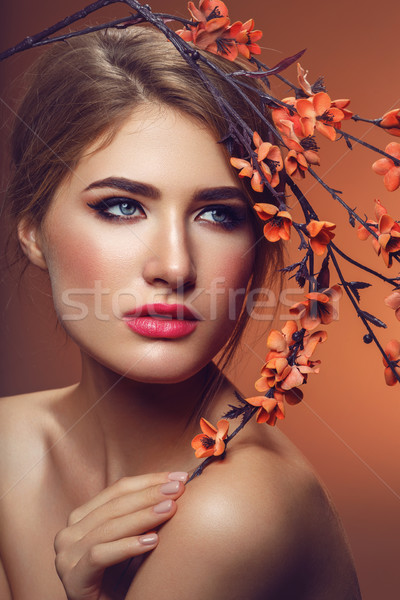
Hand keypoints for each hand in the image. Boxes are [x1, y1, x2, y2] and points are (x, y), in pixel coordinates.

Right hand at [54, 471, 187, 599]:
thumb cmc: (124, 578)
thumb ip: (144, 516)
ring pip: (108, 527)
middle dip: (150, 494)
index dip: (149, 480)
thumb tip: (178, 485)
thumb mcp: (134, 540)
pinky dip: (127, 546)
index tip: (179, 476)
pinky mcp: (72, 578)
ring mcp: (66, 555)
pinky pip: (100, 555)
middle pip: (115, 504)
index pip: (118, 489)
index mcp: (83, 517)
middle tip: (179, 488)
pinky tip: (152, 542)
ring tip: (170, 510)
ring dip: (143, 516)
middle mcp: (70, 532)